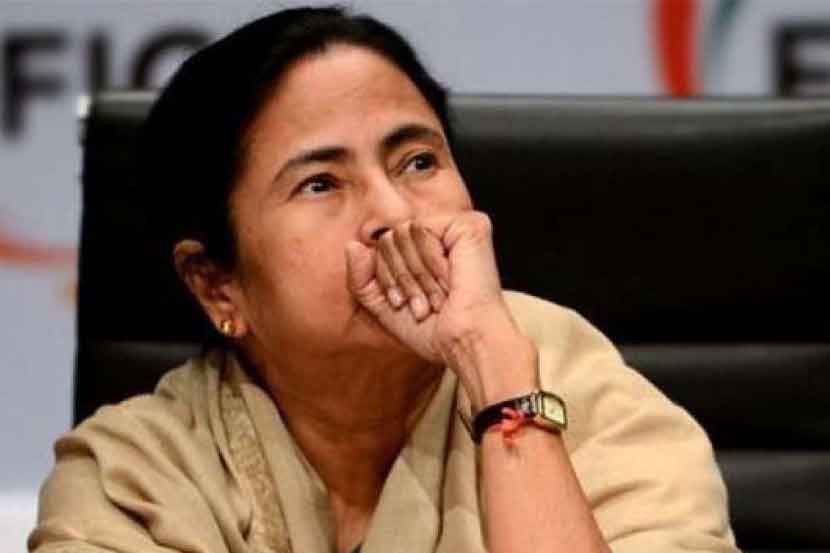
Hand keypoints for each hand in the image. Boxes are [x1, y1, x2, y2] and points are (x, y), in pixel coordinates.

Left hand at [345, 211, 536, 410]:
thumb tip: (351, 245)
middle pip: (390, 237)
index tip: (406, 305)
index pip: (384, 246)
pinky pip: (421, 228)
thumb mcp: (385, 307)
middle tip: (423, 305)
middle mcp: (444, 236)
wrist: (464, 341)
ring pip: (401, 232)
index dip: (387, 277)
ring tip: (437, 297)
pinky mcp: (469, 225)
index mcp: (428, 252)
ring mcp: (457, 228)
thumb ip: (362, 279)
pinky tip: (450, 279)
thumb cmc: (432, 330)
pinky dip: (428, 260)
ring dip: (415, 275)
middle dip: (400, 277)